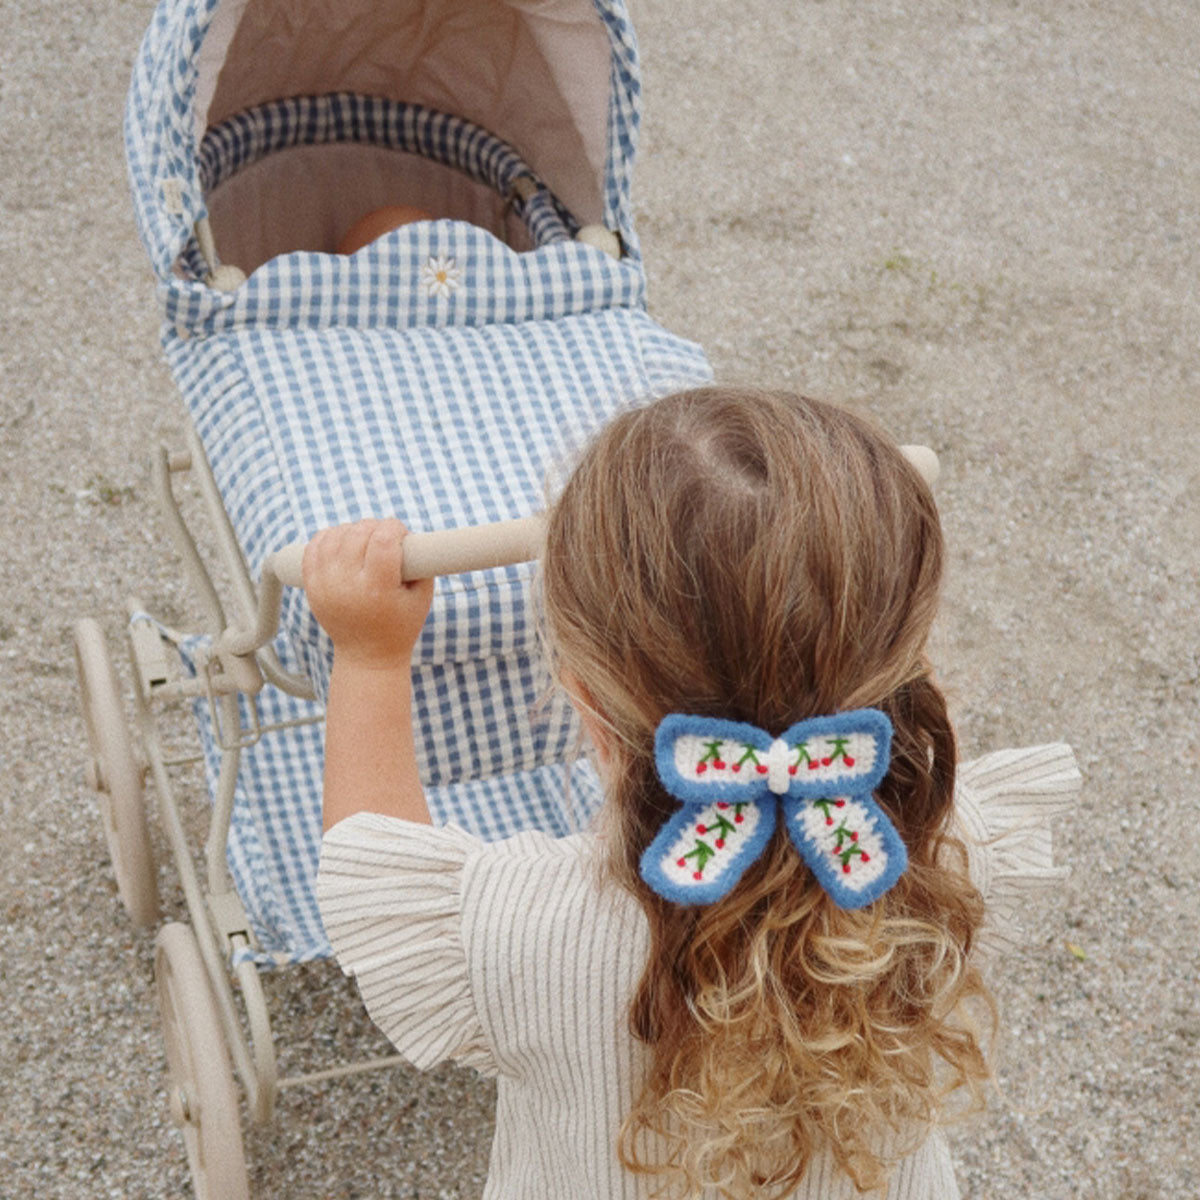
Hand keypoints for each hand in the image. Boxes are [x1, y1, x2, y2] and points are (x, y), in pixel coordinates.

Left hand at [302, 519, 433, 668]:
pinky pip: (313, 547)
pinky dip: (329, 536)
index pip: (383, 540)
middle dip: (376, 527)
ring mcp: (325, 585)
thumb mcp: (422, 598)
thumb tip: (409, 534)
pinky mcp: (312, 586)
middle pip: (358, 533)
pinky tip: (342, 541)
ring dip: (353, 529)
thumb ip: (423, 564)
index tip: (401, 533)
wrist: (367, 656)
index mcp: (377, 590)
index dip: (394, 527)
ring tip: (365, 540)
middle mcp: (347, 586)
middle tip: (385, 538)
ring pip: (335, 535)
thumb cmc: (400, 625)